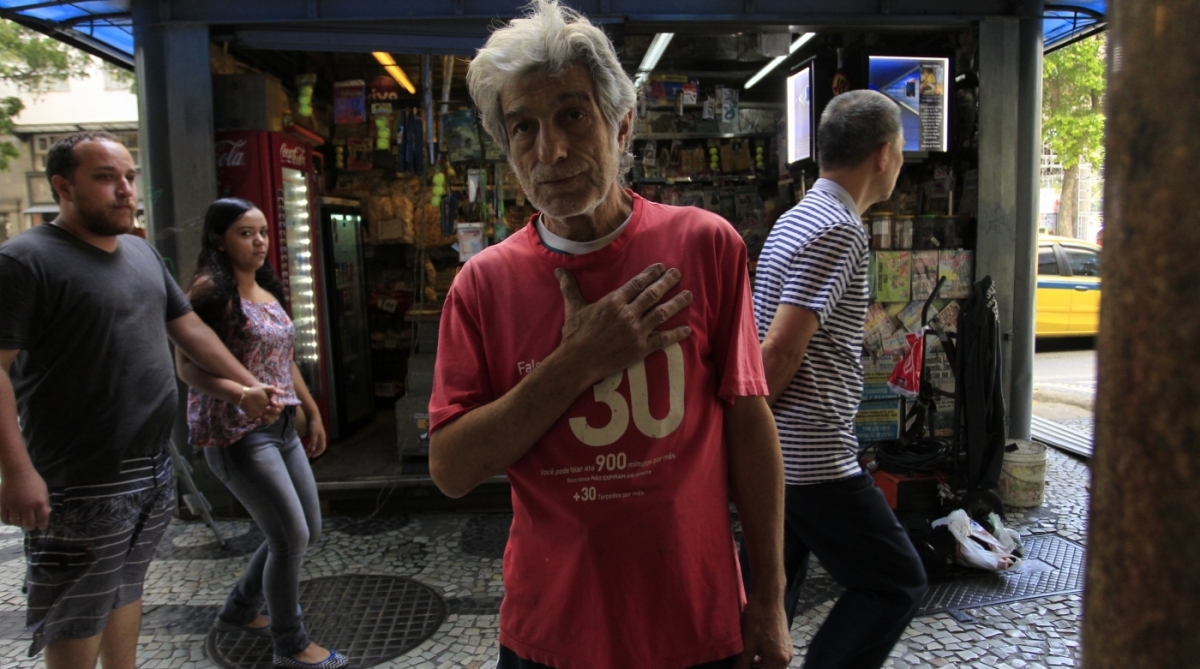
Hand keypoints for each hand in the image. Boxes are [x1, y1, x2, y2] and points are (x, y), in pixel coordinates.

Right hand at [0, 466, 49, 530]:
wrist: (17, 472)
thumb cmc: (33, 480)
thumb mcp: (44, 490)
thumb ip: (45, 503)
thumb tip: (47, 513)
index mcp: (39, 502)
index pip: (42, 520)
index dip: (42, 525)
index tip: (41, 526)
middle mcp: (27, 506)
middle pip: (29, 524)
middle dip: (31, 526)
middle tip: (31, 525)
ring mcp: (14, 506)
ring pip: (17, 523)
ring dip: (20, 524)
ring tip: (22, 521)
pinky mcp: (4, 505)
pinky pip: (5, 519)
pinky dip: (9, 522)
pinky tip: (12, 519)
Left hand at [239, 383, 281, 420]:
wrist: (248, 393)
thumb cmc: (259, 390)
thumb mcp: (266, 388)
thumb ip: (273, 390)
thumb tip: (280, 395)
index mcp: (275, 404)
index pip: (281, 407)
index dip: (279, 406)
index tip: (273, 403)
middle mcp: (271, 411)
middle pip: (277, 416)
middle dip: (273, 412)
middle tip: (267, 408)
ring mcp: (265, 415)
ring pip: (270, 421)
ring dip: (268, 419)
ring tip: (264, 416)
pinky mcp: (258, 418)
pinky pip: (260, 422)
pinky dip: (259, 421)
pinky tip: (257, 418)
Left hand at [302, 414, 326, 458]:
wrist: (314, 417)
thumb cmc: (314, 425)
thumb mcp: (314, 434)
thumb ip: (313, 442)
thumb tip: (313, 450)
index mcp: (322, 439)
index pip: (322, 448)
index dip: (318, 453)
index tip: (312, 456)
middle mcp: (321, 438)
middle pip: (318, 448)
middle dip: (314, 452)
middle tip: (308, 456)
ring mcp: (318, 437)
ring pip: (316, 445)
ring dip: (312, 450)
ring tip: (306, 453)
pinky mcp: (315, 435)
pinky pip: (313, 443)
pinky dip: (311, 446)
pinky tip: (307, 447)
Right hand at [556, 264, 693, 383]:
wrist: (577, 362)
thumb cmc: (574, 335)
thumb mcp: (573, 308)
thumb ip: (570, 287)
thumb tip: (559, 271)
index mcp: (613, 301)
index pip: (637, 283)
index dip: (651, 274)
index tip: (662, 267)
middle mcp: (627, 314)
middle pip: (653, 294)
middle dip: (667, 282)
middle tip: (678, 273)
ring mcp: (636, 332)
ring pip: (662, 313)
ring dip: (677, 303)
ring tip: (689, 295)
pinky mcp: (640, 349)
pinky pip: (663, 340)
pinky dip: (676, 334)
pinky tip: (687, 329)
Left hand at [734, 597, 791, 668]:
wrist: (768, 598)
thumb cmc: (757, 621)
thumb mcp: (748, 645)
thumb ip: (743, 663)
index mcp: (780, 661)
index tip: (743, 665)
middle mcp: (787, 657)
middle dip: (756, 667)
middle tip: (742, 661)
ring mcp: (787, 649)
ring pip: (772, 663)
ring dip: (759, 663)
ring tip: (745, 655)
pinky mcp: (785, 641)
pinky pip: (774, 655)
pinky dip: (764, 655)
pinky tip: (752, 648)